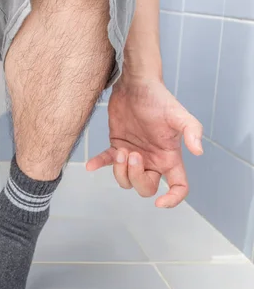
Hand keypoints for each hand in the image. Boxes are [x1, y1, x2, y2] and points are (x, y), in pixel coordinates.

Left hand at [86, 79, 202, 207]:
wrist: (136, 84)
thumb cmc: (159, 98)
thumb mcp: (178, 114)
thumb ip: (192, 131)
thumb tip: (198, 152)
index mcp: (170, 157)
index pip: (178, 186)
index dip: (172, 199)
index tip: (160, 203)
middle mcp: (152, 160)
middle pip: (146, 187)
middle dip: (136, 176)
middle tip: (132, 154)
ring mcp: (134, 155)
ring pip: (125, 180)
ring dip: (119, 170)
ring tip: (120, 150)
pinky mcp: (116, 146)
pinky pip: (105, 162)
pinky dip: (98, 164)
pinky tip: (90, 165)